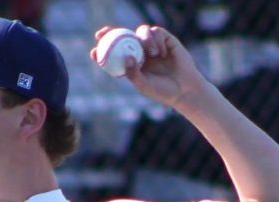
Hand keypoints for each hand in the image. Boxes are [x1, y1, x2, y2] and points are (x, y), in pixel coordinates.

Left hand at [92, 24, 210, 108]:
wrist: (185, 89)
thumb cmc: (163, 92)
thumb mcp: (144, 86)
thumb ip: (133, 73)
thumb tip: (126, 57)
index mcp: (133, 63)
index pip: (115, 54)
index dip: (103, 50)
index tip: (93, 51)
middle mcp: (141, 52)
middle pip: (123, 37)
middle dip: (111, 32)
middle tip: (102, 33)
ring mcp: (153, 45)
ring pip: (141, 31)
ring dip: (143, 39)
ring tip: (152, 53)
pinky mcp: (165, 39)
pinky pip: (156, 32)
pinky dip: (157, 40)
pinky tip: (161, 53)